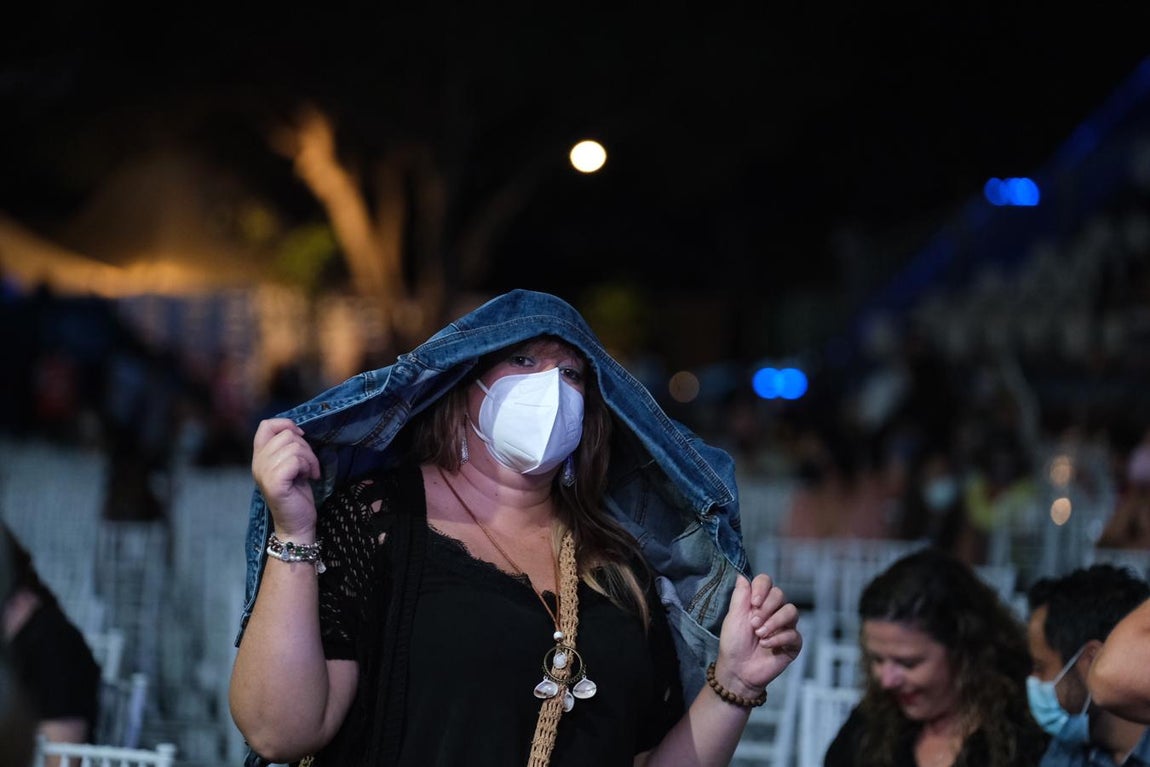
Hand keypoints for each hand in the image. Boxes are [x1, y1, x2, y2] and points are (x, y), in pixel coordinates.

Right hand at [252, 418, 321, 537]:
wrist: (296, 524)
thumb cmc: (296, 495)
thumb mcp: (290, 465)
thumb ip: (287, 448)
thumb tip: (297, 430)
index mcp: (259, 457)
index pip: (266, 425)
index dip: (286, 424)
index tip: (301, 438)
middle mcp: (258, 463)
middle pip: (286, 435)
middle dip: (305, 447)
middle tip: (309, 466)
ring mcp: (264, 473)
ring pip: (294, 447)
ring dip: (309, 458)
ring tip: (309, 472)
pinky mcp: (274, 482)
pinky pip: (295, 460)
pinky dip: (308, 466)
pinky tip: (310, 477)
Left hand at [713, 573, 801, 698]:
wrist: (738, 670)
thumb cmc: (733, 643)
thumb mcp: (733, 617)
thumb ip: (740, 595)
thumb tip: (742, 574)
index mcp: (758, 602)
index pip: (766, 582)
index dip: (762, 588)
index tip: (754, 602)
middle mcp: (773, 611)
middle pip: (780, 594)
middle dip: (767, 608)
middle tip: (753, 623)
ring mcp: (785, 627)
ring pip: (791, 611)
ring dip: (774, 622)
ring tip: (759, 634)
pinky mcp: (793, 644)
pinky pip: (794, 634)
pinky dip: (778, 638)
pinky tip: (766, 645)